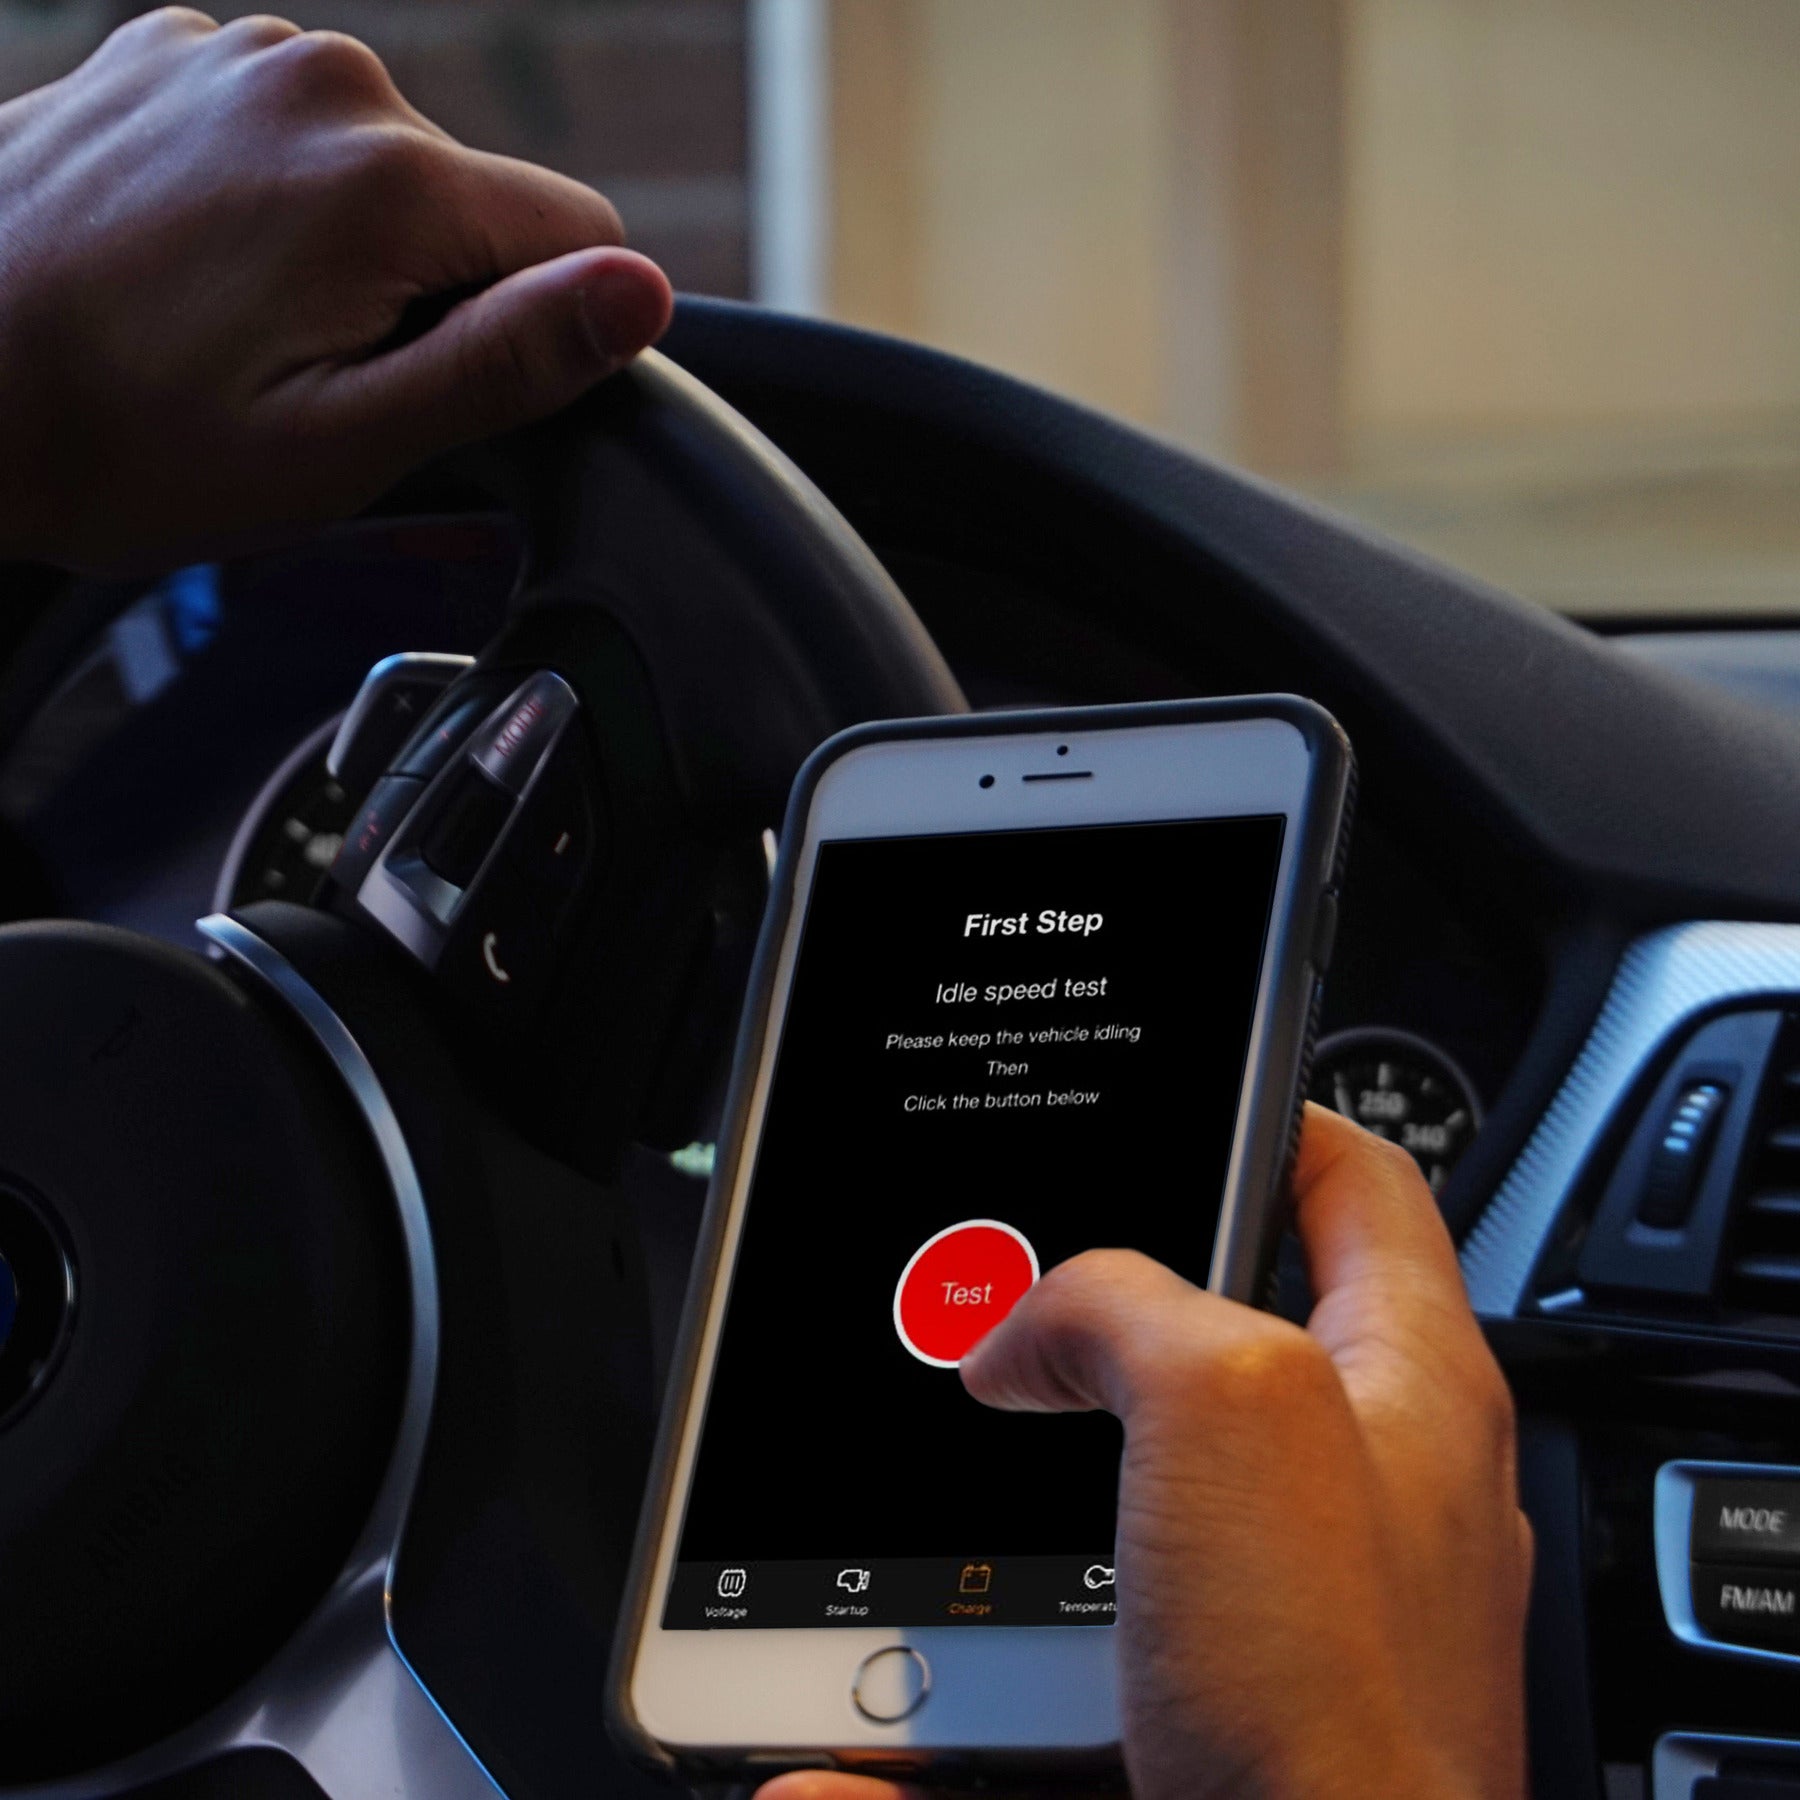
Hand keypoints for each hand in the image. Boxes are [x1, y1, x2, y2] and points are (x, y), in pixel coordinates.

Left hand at [0, 8, 672, 569]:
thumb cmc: (127, 443)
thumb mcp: (345, 441)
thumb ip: (508, 360)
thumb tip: (641, 295)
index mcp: (388, 179)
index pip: (582, 240)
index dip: (538, 334)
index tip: (433, 387)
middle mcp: (322, 78)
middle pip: (476, 203)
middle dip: (431, 293)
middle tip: (310, 376)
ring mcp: (235, 51)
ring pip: (385, 170)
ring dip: (349, 249)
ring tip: (236, 325)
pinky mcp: (171, 54)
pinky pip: (292, 134)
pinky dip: (270, 200)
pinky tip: (191, 268)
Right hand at [762, 1106, 1530, 1799]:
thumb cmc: (1336, 1704)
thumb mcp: (1224, 1402)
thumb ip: (1118, 1304)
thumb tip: (1024, 1331)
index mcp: (1406, 1379)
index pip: (1358, 1181)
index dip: (1273, 1109)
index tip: (1183, 1084)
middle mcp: (1361, 1484)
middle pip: (1226, 1327)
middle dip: (1106, 1310)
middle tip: (1013, 1296)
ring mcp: (1290, 1599)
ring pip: (1131, 1489)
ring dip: (1027, 1488)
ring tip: (946, 1473)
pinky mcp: (1222, 1703)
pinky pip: (1075, 1648)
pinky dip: (982, 1665)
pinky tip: (896, 1707)